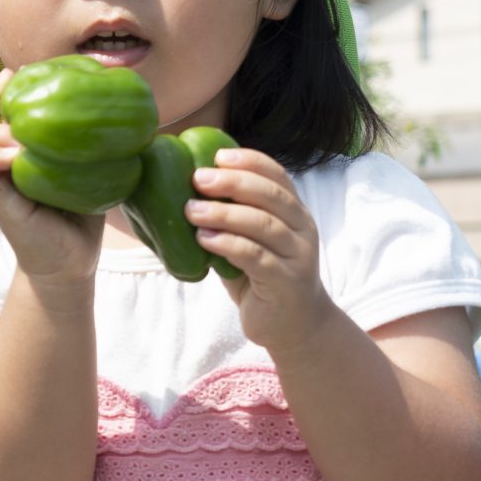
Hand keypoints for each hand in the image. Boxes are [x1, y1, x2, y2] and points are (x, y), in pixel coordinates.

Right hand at [0, 69, 103, 284]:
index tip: (24, 70)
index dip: (1, 89)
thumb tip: (119, 91)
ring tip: (20, 124)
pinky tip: (17, 153)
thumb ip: (87, 136)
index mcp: (12, 151)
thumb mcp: (86, 166)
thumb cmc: (81, 211)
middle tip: (14, 78)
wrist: (74, 261)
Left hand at [188, 148, 332, 353]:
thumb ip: (229, 218)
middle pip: (272, 195)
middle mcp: (302, 229)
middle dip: (233, 182)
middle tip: (198, 178)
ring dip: (224, 214)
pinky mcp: (286, 281)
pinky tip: (204, 239)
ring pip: (263, 225)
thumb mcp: (249, 240)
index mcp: (294, 212)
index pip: (278, 176)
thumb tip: (179, 191)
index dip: (250, 161)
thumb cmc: (262, 276)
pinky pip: (256, 257)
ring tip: (190, 210)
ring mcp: (298, 256)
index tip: (218, 155)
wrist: (294, 325)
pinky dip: (227, 243)